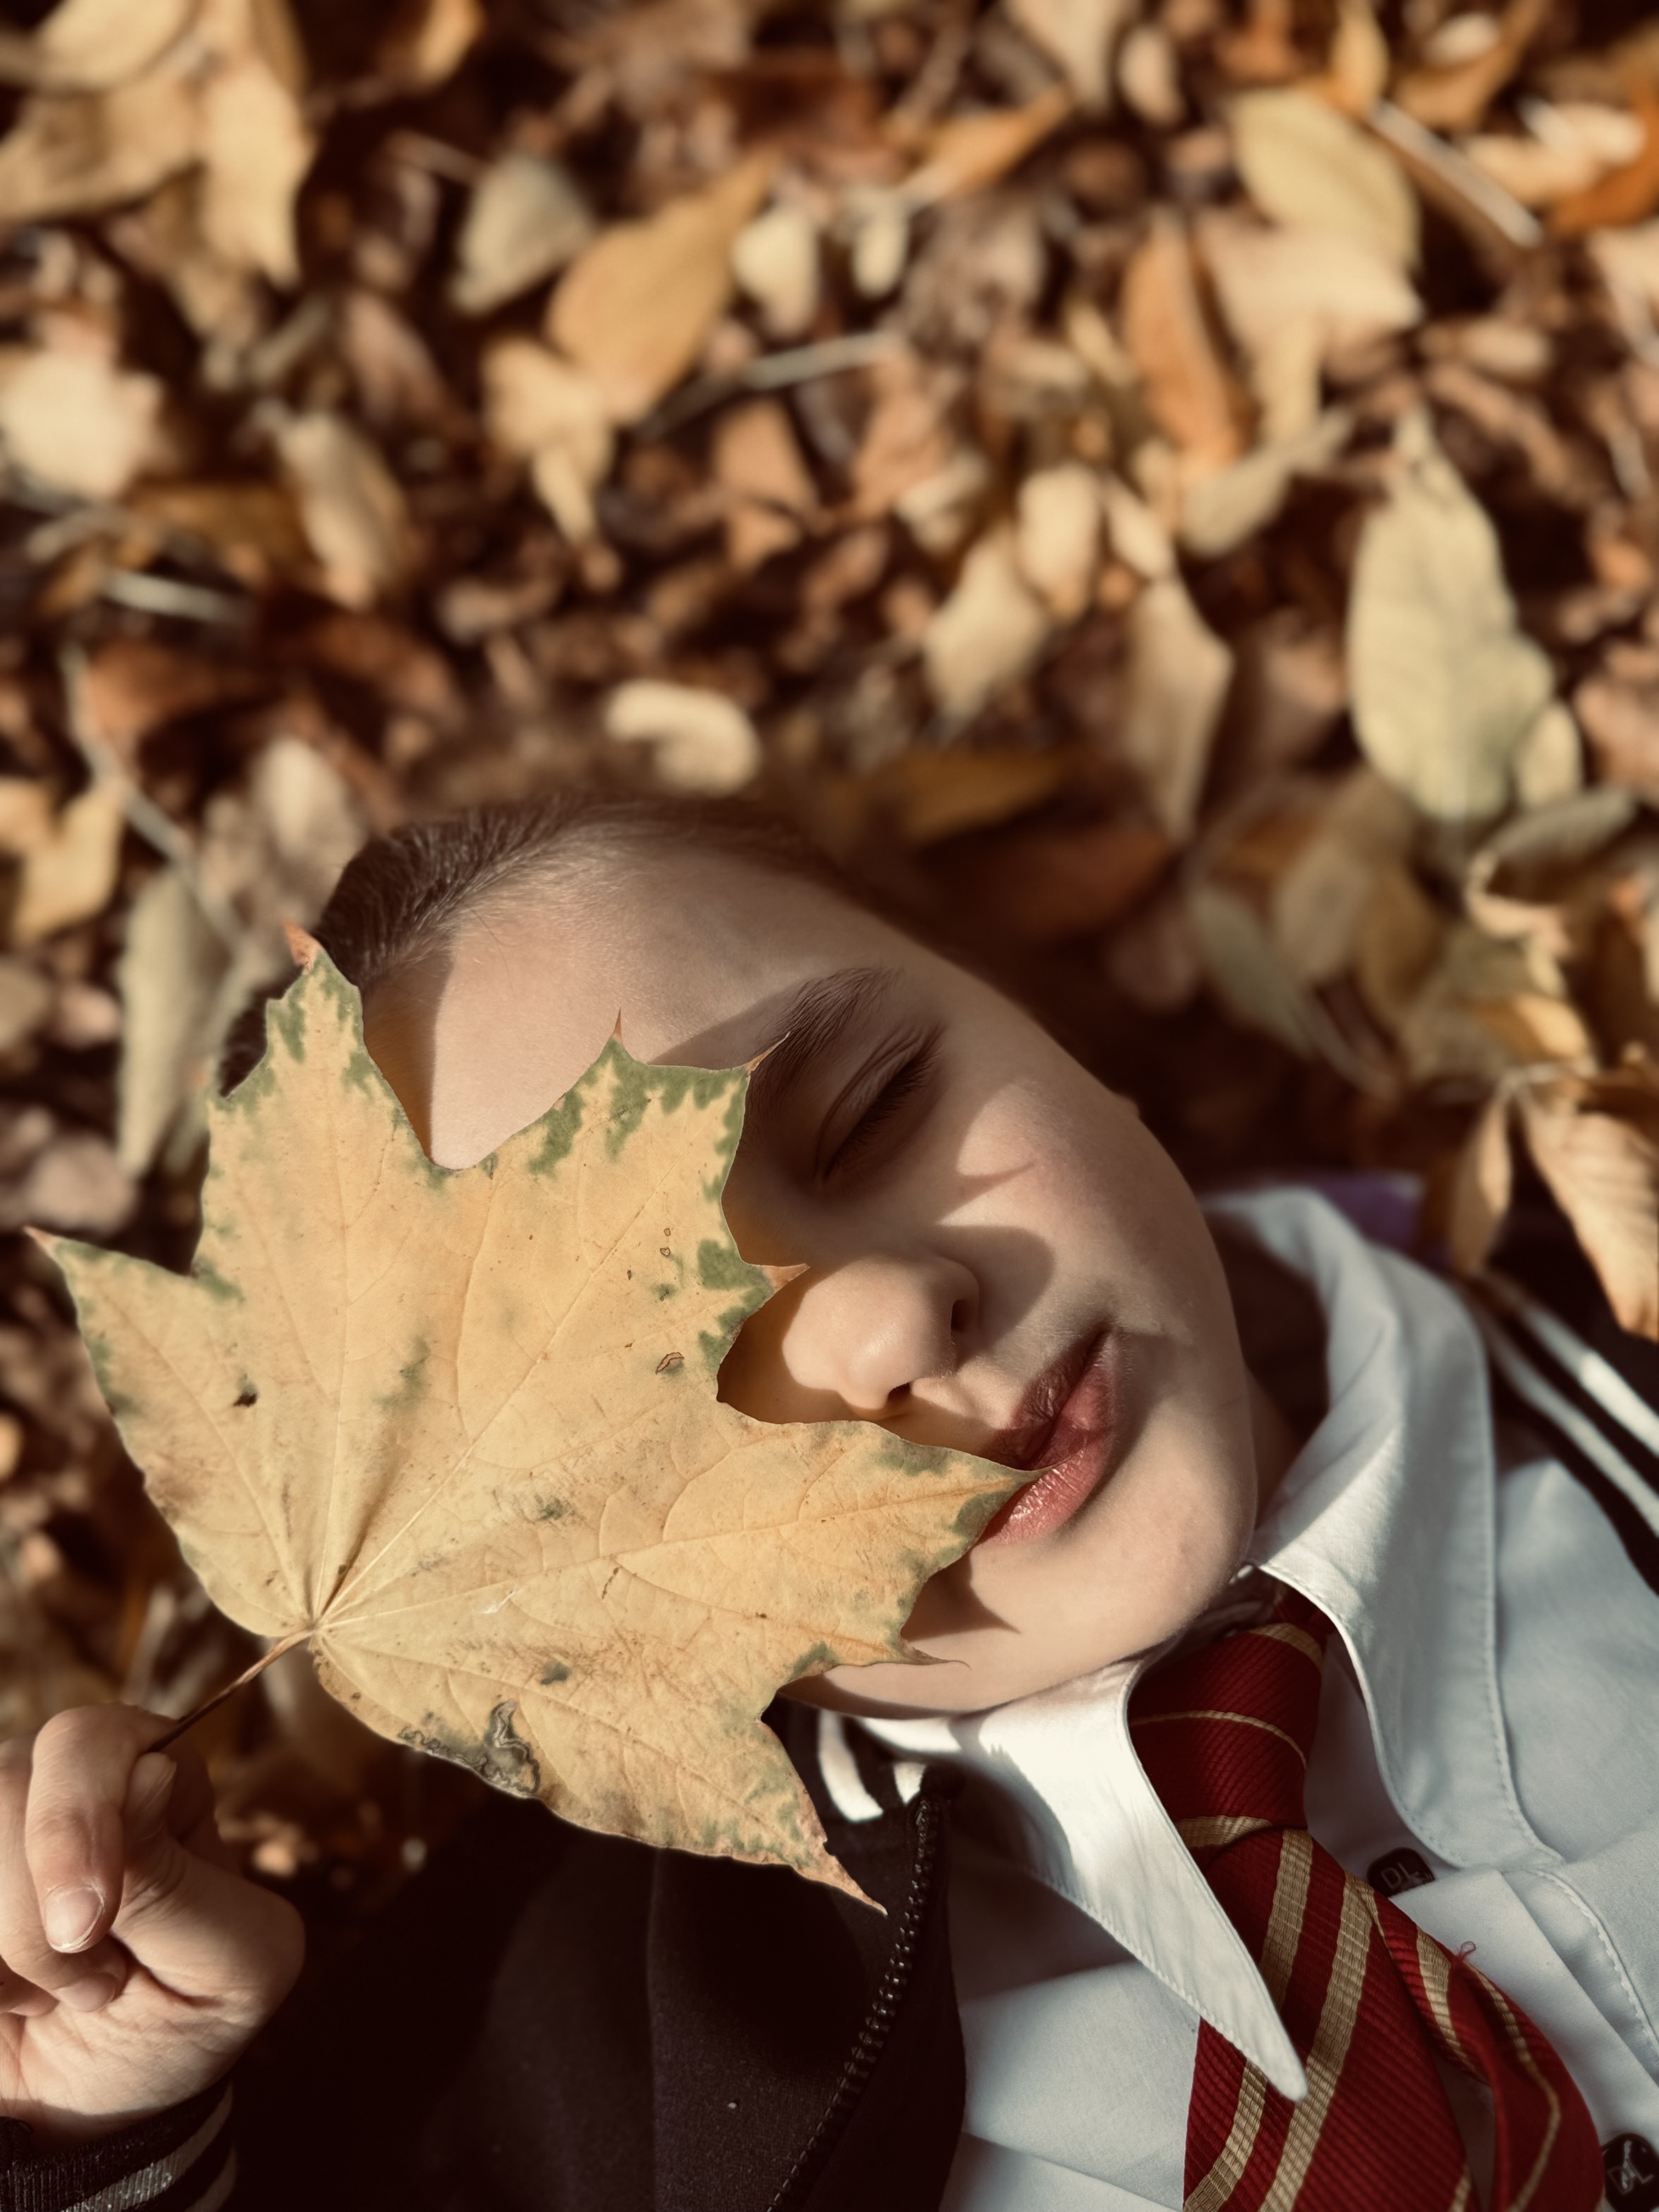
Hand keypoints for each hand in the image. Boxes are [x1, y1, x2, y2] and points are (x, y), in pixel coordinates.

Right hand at [0, 1704, 302, 2143]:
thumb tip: (148, 1773)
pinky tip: (12, 2003)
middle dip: (34, 1918)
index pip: (88, 1742)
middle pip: (4, 1788)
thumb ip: (180, 1878)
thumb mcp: (227, 1966)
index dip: (73, 1828)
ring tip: (60, 1999)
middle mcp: (62, 1780)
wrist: (88, 2111)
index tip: (86, 1928)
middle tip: (95, 1987)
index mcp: (155, 1770)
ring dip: (6, 1958)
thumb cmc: (177, 2023)